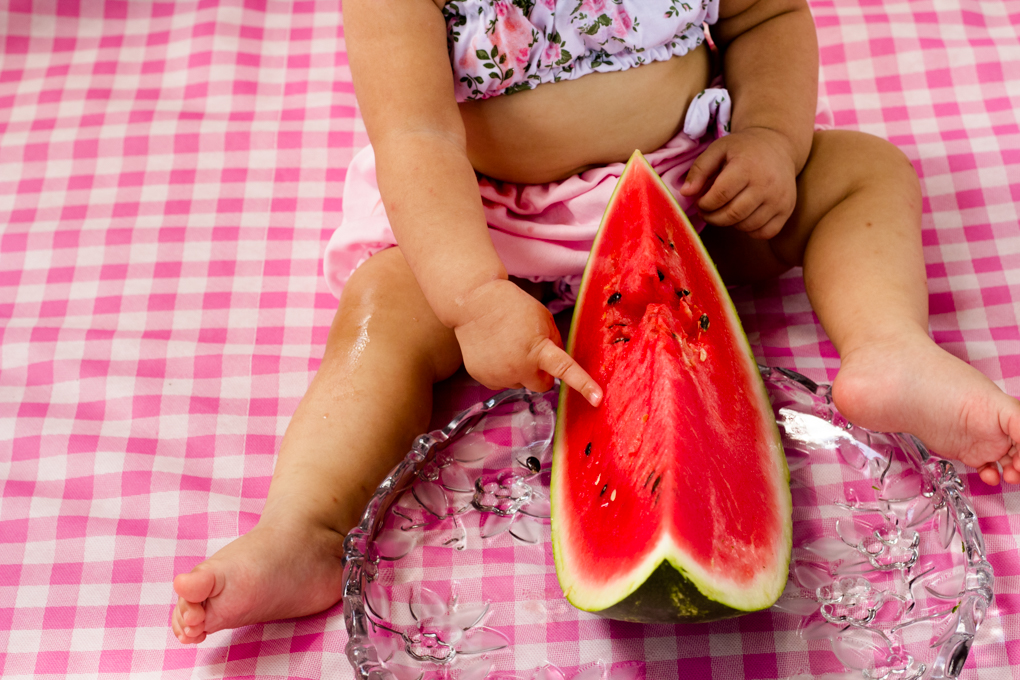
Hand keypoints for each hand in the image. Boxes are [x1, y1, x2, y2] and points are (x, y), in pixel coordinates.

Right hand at [454, 279, 602, 405]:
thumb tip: (558, 365)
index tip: (597, 399)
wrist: (474, 303)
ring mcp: (499, 375)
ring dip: (520, 370)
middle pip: (542, 385)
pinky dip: (502, 371)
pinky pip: (502, 382)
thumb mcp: (543, 319)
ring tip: (508, 345)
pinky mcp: (483, 378)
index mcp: (538, 350)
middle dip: (541, 373)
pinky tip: (495, 351)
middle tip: (531, 351)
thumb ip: (554, 343)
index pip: (565, 370)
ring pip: (520, 383)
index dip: (583, 385)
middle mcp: (518, 368)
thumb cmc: (513, 307)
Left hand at [680, 127, 798, 239]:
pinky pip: (764, 233)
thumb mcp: (718, 150)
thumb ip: (699, 170)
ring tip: (725, 211)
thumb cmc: (743, 149)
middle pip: (732, 214)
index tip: (700, 201)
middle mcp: (766, 184)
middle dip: (713, 217)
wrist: (778, 146)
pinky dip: (750, 230)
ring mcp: (779, 199)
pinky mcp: (787, 209)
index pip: (719, 196)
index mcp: (747, 167)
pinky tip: (743, 216)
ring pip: (746, 226)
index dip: (704, 204)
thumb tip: (685, 193)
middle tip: (708, 211)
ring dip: (730, 224)